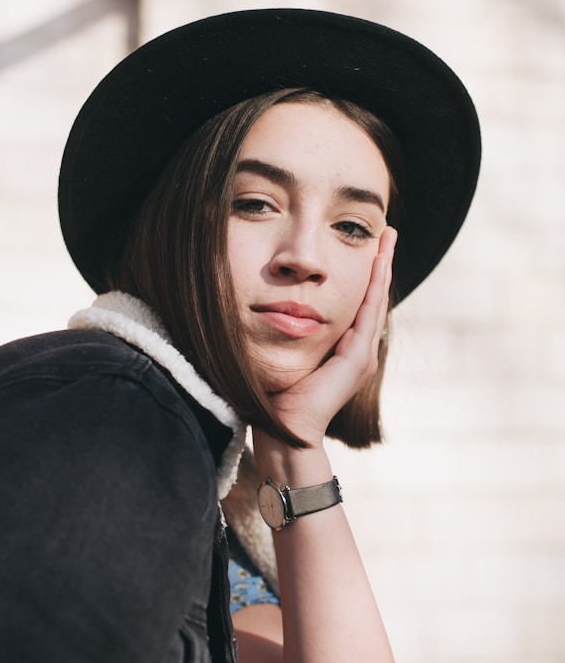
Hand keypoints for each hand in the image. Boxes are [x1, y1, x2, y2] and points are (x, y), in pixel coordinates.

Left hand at [264, 226, 396, 445]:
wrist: (287, 430)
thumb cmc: (280, 397)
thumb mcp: (289, 354)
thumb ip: (292, 333)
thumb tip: (277, 308)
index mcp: (345, 349)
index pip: (359, 302)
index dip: (366, 274)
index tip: (368, 245)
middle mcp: (360, 350)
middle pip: (373, 296)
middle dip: (380, 263)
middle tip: (386, 232)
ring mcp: (362, 354)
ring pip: (375, 299)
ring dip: (382, 267)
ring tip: (386, 239)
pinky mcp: (358, 359)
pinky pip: (368, 312)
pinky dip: (374, 286)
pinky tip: (377, 263)